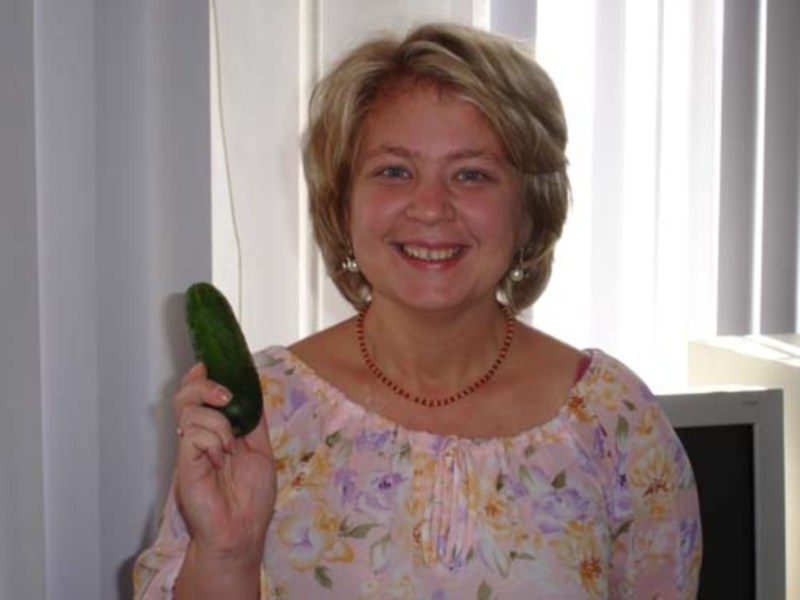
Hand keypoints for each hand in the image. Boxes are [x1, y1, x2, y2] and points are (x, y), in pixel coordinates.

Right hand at [172, 363, 275, 564]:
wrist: (242, 530)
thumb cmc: (250, 497)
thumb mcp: (260, 449)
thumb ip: (253, 421)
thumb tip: (251, 389)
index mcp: (215, 431)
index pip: (199, 395)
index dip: (201, 376)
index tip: (210, 365)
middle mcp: (198, 437)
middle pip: (186, 395)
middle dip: (204, 385)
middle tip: (225, 395)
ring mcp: (189, 449)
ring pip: (188, 410)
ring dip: (217, 421)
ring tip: (229, 445)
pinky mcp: (185, 462)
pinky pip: (192, 434)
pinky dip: (212, 439)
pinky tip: (220, 458)